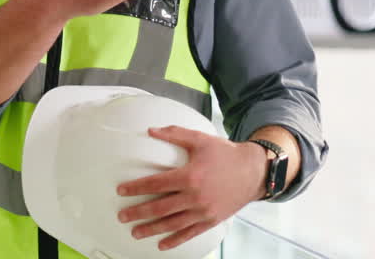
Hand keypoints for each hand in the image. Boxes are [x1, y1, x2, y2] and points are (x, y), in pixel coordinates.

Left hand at [116, 126, 265, 249]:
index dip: (136, 188)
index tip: (121, 191)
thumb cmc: (225, 153)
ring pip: (172, 224)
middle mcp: (195, 197)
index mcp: (190, 176)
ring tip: (135, 232)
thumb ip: (174, 134)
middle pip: (160, 208)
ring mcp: (204, 211)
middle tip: (122, 216)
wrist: (254, 171)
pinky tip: (162, 244)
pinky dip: (175, 240)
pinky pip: (190, 233)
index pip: (155, 184)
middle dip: (138, 213)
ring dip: (152, 229)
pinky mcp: (212, 220)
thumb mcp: (200, 140)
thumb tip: (150, 130)